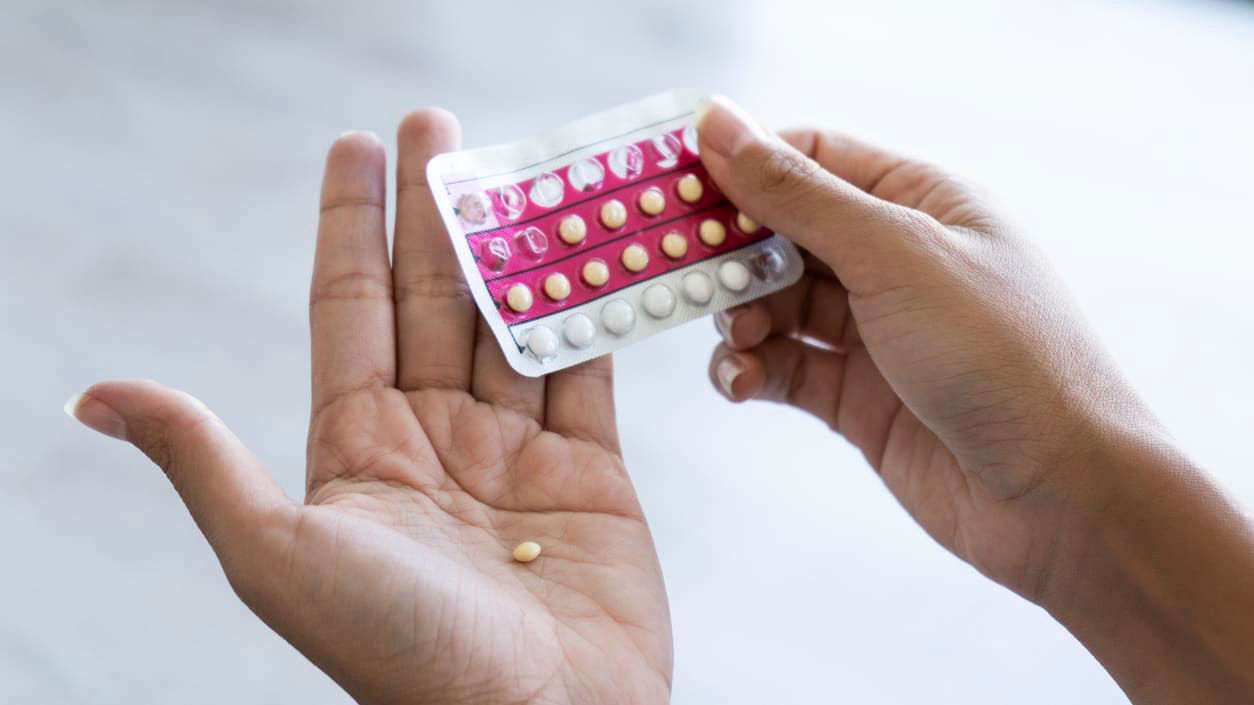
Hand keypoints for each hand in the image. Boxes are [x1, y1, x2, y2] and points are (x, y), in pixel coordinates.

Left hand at [65, 111, 670, 704]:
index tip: (358, 145)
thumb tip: (98, 395)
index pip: (352, 309)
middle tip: (439, 125)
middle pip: (435, 299)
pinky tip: (591, 253)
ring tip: (521, 168)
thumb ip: (205, 460)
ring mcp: (517, 453)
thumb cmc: (401, 655)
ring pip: (514, 322)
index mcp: (360, 449)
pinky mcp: (594, 471)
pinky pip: (589, 370)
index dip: (351, 226)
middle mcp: (437, 440)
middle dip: (435, 211)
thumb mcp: (278, 554)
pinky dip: (592, 309)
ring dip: (518, 246)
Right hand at [696, 95, 1140, 598]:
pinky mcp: (856, 398)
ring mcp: (875, 332)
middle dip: (733, 252)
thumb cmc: (1002, 355)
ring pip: (774, 304)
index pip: (813, 158)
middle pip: (783, 233)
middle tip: (685, 273)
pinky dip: (750, 370)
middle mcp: (895, 262)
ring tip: (741, 338)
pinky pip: (782, 367)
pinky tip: (741, 381)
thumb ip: (798, 195)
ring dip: (740, 317)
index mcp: (921, 203)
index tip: (679, 187)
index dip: (744, 165)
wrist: (1059, 496)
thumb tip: (721, 126)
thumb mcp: (894, 254)